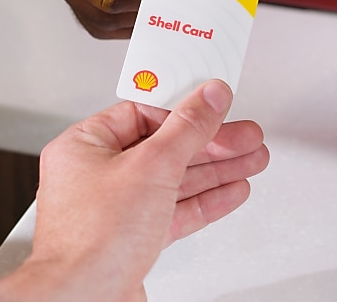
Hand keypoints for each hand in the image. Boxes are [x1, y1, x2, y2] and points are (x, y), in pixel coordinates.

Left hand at [0, 81, 268, 301]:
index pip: (142, 111)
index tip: (216, 104)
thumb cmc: (90, 242)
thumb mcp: (151, 167)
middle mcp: (96, 176)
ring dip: (216, 170)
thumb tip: (209, 96)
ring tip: (252, 159)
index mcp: (84, 146)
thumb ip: (187, 129)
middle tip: (245, 136)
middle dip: (211, 142)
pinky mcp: (132, 239)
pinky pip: (174, 211)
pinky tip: (230, 191)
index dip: (184, 107)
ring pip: (174, 180)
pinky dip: (205, 200)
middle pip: (165, 147)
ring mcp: (115, 210)